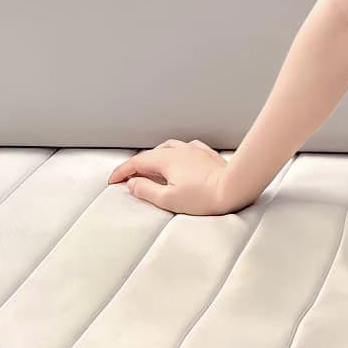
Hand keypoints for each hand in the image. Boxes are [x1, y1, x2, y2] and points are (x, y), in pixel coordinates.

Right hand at [108, 139, 231, 215]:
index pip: (137, 162)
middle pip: (151, 154)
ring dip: (154, 157)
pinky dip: (173, 154)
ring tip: (150, 169)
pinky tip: (177, 159)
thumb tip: (133, 183)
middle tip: (127, 178)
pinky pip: (184, 148)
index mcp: (167, 160)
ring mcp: (194, 150)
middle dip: (136, 165)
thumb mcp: (168, 200)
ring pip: (168, 148)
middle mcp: (179, 150)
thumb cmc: (204, 197)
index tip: (113, 181)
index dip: (122, 172)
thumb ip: (147, 190)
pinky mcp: (206, 154)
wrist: (235, 187)